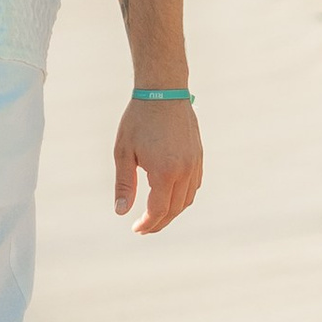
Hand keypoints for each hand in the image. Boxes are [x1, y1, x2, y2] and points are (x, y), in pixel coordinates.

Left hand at [113, 100, 202, 234]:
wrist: (164, 92)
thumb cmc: (138, 120)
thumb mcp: (123, 152)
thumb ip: (125, 184)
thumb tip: (122, 212)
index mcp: (165, 172)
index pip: (158, 210)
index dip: (148, 224)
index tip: (136, 229)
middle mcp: (185, 171)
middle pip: (175, 209)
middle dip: (160, 222)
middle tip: (144, 228)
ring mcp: (195, 164)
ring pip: (188, 199)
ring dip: (173, 212)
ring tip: (156, 216)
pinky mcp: (199, 156)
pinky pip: (195, 186)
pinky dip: (184, 197)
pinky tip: (171, 197)